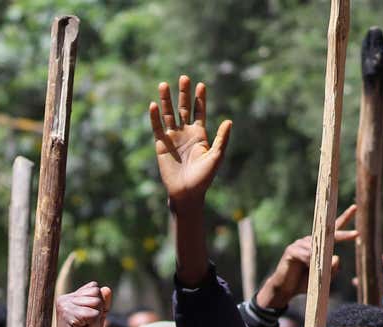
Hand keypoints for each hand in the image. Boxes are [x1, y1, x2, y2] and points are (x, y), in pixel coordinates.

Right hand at [54, 282, 112, 326]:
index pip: (94, 287)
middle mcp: (64, 298)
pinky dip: (93, 326)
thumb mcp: (98, 319)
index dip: (99, 305)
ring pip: (96, 302)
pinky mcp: (67, 314)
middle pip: (96, 293)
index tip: (88, 320)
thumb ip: (103, 303)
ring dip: (96, 320)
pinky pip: (93, 314)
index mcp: (70, 297)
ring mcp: (64, 305)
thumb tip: (106, 289)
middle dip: (98, 311)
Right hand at [148, 75, 232, 210]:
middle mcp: (186, 133)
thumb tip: (229, 121)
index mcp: (200, 134)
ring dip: (166, 100)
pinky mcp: (161, 145)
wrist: (187, 192)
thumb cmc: (204, 177)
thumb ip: (221, 139)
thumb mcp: (216, 156)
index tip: (201, 84)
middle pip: (184, 108)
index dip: (200, 98)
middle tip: (183, 77)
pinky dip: (155, 117)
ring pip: (169, 114)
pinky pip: (157, 128)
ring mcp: (173, 138)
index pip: (199, 112)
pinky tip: (154, 105)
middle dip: (184, 93)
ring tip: (164, 85)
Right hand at [256, 206, 356, 310]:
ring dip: (321, 261)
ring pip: (319, 249)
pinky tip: (307, 267)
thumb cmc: (305, 282)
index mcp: (320, 245)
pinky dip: (310, 261)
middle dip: (343, 235)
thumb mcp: (324, 277)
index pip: (333, 230)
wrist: (286, 289)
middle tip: (356, 234)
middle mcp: (310, 240)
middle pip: (329, 234)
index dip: (344, 218)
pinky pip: (306, 254)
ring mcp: (300, 244)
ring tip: (314, 270)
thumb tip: (337, 257)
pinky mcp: (291, 250)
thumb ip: (333, 269)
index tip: (354, 207)